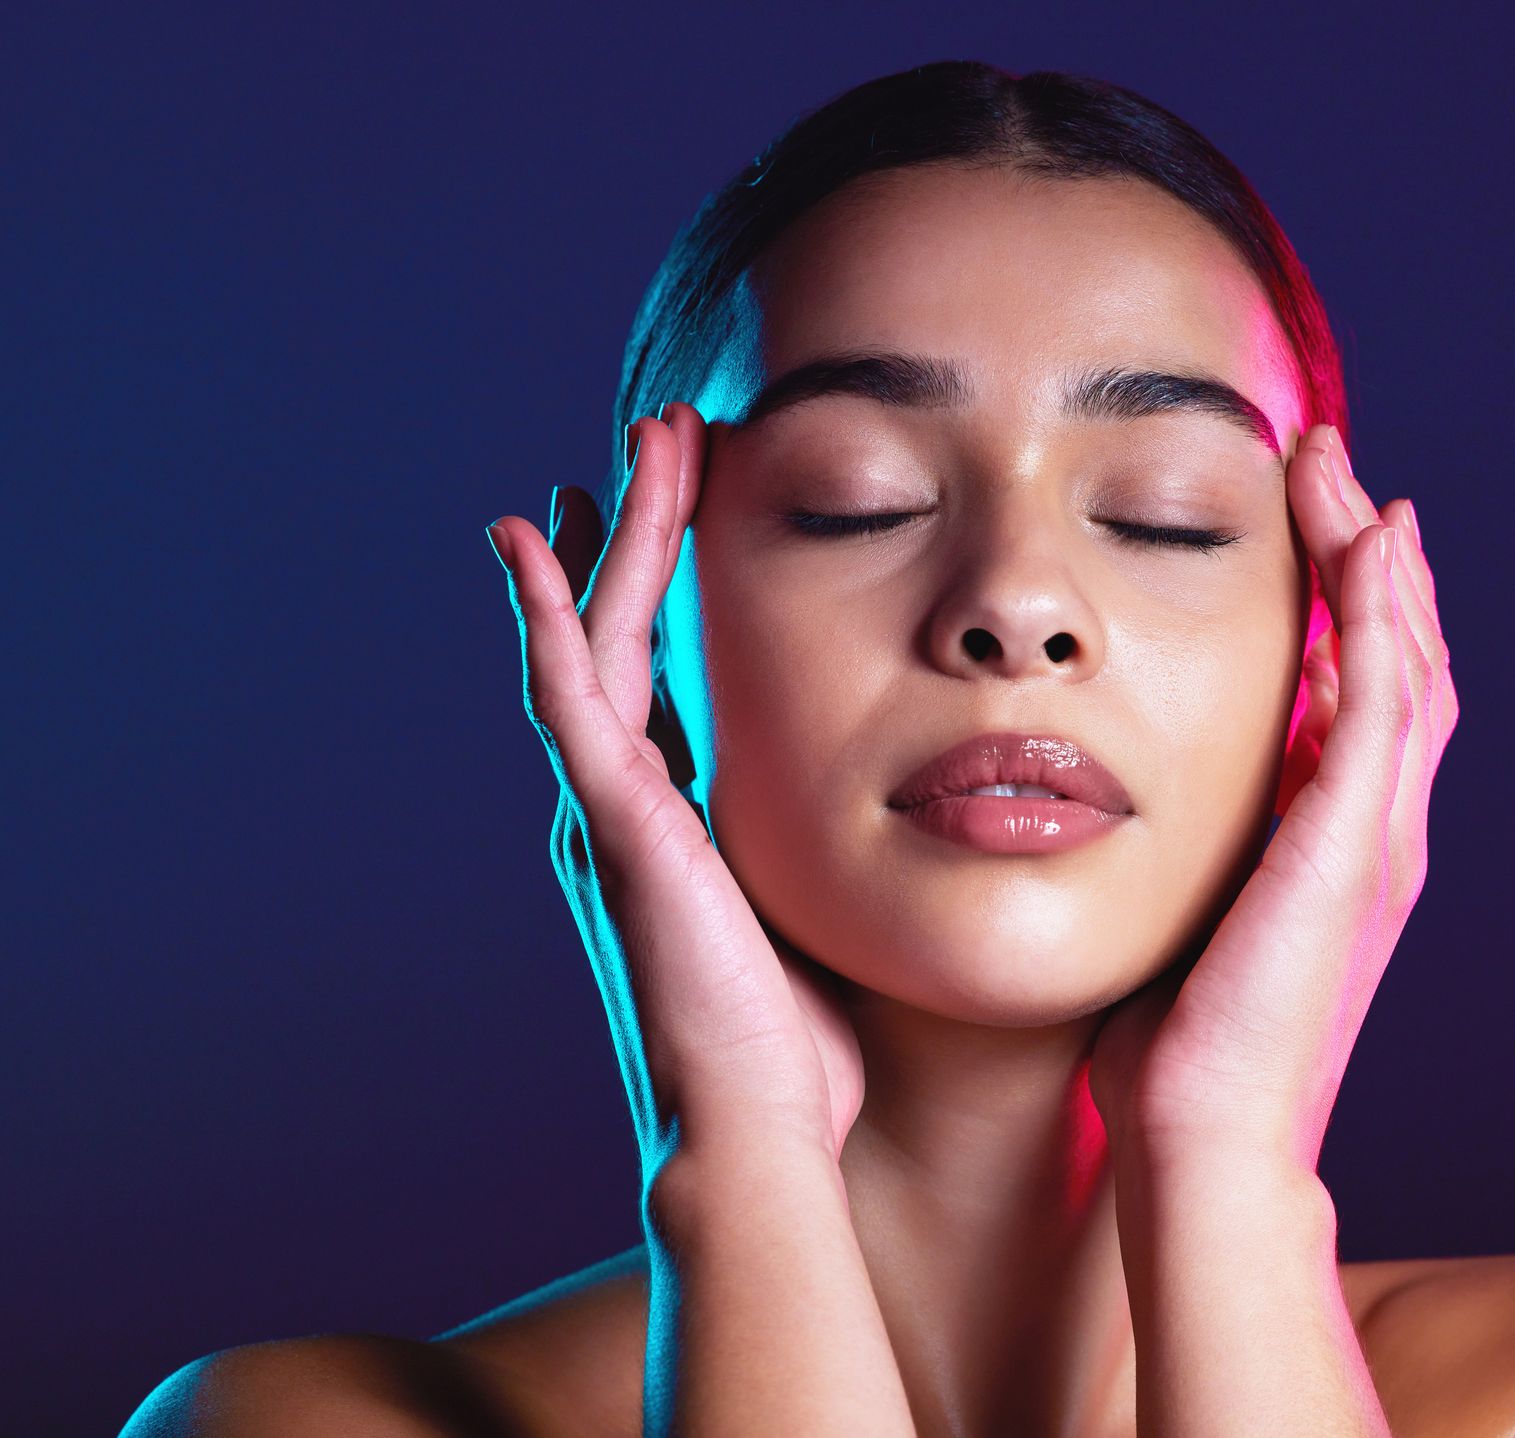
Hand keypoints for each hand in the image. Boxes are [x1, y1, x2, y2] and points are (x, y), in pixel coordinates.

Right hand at [487, 405, 865, 1167]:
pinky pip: (571, 695)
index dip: (675, 587)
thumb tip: (901, 805)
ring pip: (600, 639)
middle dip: (643, 531)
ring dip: (617, 536)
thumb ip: (830, 847)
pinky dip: (548, 615)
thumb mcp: (822, 911)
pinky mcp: (613, 822)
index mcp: (683, 819)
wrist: (758, 1126)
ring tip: (641, 440)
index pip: (671, 673)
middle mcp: (631, 802)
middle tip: (662, 439)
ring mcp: (611, 809)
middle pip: (628, 633)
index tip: (696, 504)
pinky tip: (534, 542)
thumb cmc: (801, 1044)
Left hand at [1088, 423, 1457, 1172]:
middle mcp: (1373, 826)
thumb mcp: (1187, 908)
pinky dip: (1380, 619)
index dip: (1346, 598)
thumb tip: (1136, 786)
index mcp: (1334, 839)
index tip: (1308, 517)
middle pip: (1396, 656)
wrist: (1200, 1132)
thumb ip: (1194, 841)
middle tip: (1329, 464)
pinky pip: (1378, 704)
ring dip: (1374, 559)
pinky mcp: (1351, 844)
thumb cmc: (1176, 1039)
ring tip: (1340, 476)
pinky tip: (1365, 548)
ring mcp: (1374, 834)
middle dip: (1365, 553)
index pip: (1358, 689)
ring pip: (1400, 661)